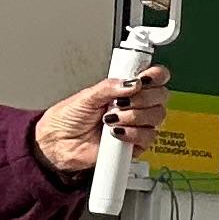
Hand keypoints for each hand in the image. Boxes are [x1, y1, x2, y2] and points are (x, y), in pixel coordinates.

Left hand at [33, 66, 165, 176]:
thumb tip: (132, 82)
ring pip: (157, 116)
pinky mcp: (137, 143)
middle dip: (142, 98)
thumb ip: (109, 87)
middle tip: (121, 102)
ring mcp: (138, 124)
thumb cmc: (67, 120)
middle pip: (161, 96)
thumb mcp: (85, 97)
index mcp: (125, 89)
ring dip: (133, 117)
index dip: (157, 75)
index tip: (145, 78)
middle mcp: (135, 105)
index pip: (154, 77)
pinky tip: (116, 133)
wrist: (58, 144)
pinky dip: (132, 134)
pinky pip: (148, 137)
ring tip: (111, 119)